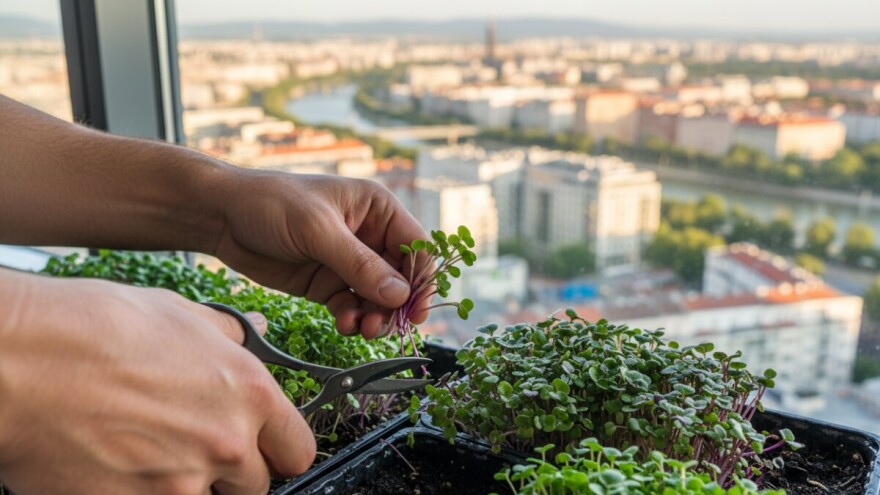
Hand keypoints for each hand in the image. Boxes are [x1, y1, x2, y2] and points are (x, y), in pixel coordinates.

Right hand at [0, 271, 314, 494]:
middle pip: (257, 485)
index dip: (280, 450)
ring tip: (150, 453)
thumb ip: (230, 334)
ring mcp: (180, 485)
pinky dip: (145, 494)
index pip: (298, 450)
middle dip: (233, 472)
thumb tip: (257, 333)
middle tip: (195, 447)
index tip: (265, 448)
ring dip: (189, 485)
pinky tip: (120, 468)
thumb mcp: (178, 315)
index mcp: (247, 394)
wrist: (20, 360)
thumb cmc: (93, 328)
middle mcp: (224, 443)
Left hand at [212, 170, 428, 338]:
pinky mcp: (327, 284)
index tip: (417, 309)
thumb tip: (399, 295)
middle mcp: (369, 237)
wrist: (222, 216)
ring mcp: (349, 263)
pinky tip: (343, 324)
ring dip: (375, 317)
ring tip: (361, 329)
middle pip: (401, 280)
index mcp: (377, 210)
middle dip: (396, 306)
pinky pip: (352, 308)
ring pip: (379, 300)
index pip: (416, 247)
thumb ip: (359, 264)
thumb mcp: (318, 230)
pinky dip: (353, 320)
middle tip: (380, 326)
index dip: (422, 279)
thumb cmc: (271, 204)